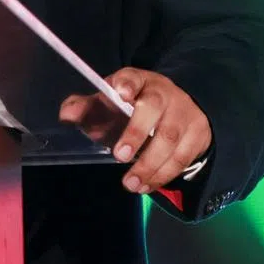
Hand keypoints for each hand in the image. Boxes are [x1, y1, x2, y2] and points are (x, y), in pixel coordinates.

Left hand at [59, 68, 211, 195]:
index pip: (133, 77)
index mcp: (139, 81)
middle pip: (153, 108)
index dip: (127, 83)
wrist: (181, 107)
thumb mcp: (112, 102)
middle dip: (136, 132)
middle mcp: (164, 93)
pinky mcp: (198, 135)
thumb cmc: (136, 105)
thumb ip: (88, 108)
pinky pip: (182, 157)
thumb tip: (66, 114)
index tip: (120, 92)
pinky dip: (163, 175)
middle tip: (119, 155)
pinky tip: (146, 186)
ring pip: (170, 138)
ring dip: (149, 164)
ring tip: (130, 183)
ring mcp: (184, 113)